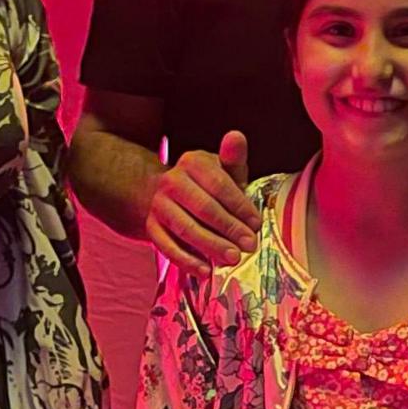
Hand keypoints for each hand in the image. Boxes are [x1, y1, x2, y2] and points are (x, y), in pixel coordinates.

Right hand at [147, 130, 258, 272]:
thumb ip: (234, 158)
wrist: (171, 196)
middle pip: (203, 208)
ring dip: (211, 246)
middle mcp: (171, 181)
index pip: (219, 184)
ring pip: (185, 229)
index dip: (240, 206)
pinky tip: (206, 271)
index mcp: (192, 162)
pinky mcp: (151, 227)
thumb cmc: (210, 186)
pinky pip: (167, 247)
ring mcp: (158, 205)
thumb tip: (236, 136)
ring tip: (232, 259)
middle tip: (249, 245)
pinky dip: (187, 261)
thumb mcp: (224, 170)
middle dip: (229, 229)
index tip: (256, 224)